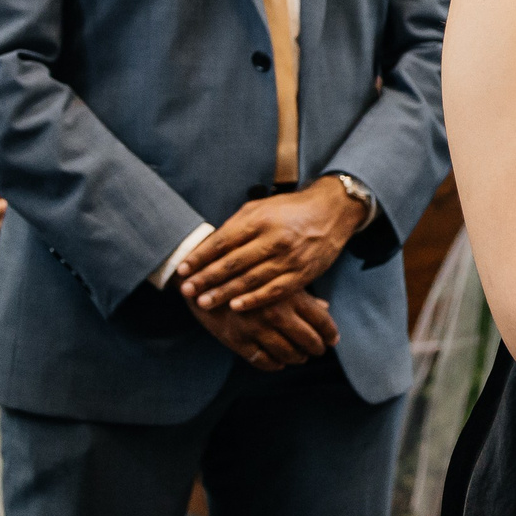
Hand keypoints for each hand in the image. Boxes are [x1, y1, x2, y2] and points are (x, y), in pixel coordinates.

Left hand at [179, 178, 364, 310]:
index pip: (223, 241)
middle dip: (207, 278)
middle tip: (186, 290)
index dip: (201, 257)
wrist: (332, 211)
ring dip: (224, 293)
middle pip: (233, 263)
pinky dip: (254, 300)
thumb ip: (236, 226)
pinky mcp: (302, 273)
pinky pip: (274, 291)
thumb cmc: (290, 210)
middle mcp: (274, 238)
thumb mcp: (261, 207)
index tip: (182, 269)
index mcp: (260, 219)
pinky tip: (236, 307)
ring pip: (251, 280)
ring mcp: (289, 258)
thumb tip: (207, 246)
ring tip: (203, 302)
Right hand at [187, 289, 338, 371]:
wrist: (202, 274)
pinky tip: (279, 362)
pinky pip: (262, 361)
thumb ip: (301, 293)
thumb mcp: (275, 275)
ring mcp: (255, 328)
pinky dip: (274, 365)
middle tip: (319, 350)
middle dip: (317, 348)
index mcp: (289, 294)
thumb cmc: (244, 270)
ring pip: (287, 354)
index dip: (330, 333)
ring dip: (297, 358)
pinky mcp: (237, 340)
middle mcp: (274, 313)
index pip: (320, 320)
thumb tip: (325, 307)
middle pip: (308, 340)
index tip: (334, 340)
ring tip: (300, 356)